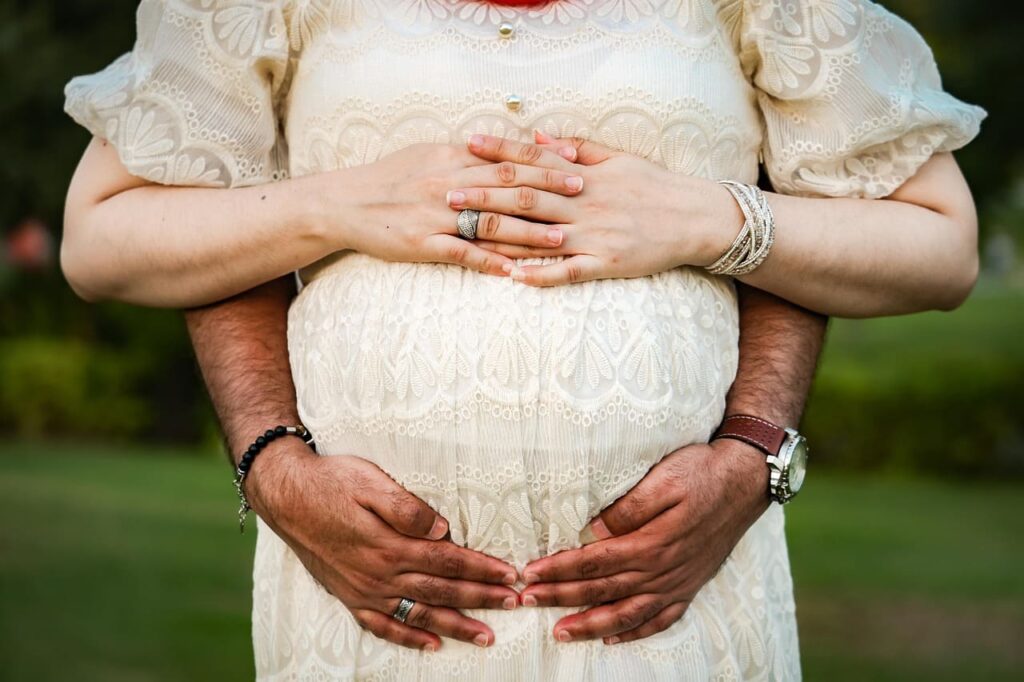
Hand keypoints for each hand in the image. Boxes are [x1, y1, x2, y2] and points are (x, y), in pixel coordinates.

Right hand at [246, 439, 520, 651]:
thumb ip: (406, 508)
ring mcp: (364, 590)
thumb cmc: (331, 482)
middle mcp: (380, 573)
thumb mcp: (369, 482)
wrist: (285, 496)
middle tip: (515, 604)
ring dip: (455, 626)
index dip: (482, 568)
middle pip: (441, 591)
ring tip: (486, 636)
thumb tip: (442, 528)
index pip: (448, 560)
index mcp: (390, 544)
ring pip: (419, 615)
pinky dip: (409, 639)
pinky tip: (432, 646)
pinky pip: (382, 627)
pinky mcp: (349, 596)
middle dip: (481, 599)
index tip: (511, 575)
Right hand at [329, 141, 584, 276]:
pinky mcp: (423, 243)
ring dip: (528, 232)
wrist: (345, 203)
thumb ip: (465, 155)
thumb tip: (500, 149)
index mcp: (452, 158)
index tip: (575, 162)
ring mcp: (436, 216)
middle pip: (506, 185)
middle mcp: (448, 183)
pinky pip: (462, 254)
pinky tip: (514, 272)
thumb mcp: (427, 154)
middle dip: (547, 189)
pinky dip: (489, 263)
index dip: (543, 159)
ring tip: (561, 239)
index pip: (507, 156)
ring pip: (490, 222)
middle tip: (581, 194)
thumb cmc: (389, 177)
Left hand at [452, 131, 740, 285]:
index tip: (466, 146)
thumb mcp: (618, 158)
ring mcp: (594, 235)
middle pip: (525, 198)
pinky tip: (511, 278)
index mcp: (585, 175)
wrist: (696, 218)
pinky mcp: (605, 263)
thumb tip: (536, 135)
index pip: (534, 160)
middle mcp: (584, 203)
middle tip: (447, 193)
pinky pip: (567, 272)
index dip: (499, 153)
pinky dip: (540, 275)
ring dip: (499, 236)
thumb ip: (576, 148)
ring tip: (463, 236)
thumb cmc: (654, 186)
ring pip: (538, 236)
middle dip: (484, 195)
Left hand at [517, 439, 770, 643]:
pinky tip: (613, 639)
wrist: (745, 481)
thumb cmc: (700, 472)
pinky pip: (661, 619)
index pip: (593, 561)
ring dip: (591, 625)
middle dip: (561, 597)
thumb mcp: (664, 479)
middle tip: (527, 602)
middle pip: (602, 589)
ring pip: (627, 613)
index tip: (529, 573)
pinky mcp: (690, 585)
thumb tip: (592, 529)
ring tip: (560, 633)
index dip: (558, 569)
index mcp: (650, 542)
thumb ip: (628, 508)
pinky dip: (636, 632)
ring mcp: (677, 581)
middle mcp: (662, 569)